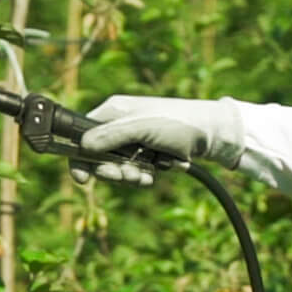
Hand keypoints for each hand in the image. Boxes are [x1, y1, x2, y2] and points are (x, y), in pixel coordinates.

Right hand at [70, 95, 244, 186]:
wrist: (212, 132)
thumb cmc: (178, 122)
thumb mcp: (142, 127)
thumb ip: (111, 136)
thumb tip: (83, 147)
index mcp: (113, 112)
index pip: (82, 136)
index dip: (79, 158)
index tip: (83, 179)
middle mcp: (120, 126)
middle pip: (99, 157)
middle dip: (113, 170)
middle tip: (127, 175)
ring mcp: (134, 141)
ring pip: (119, 168)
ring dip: (132, 175)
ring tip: (148, 174)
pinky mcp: (147, 153)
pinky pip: (137, 171)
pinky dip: (146, 174)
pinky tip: (161, 169)